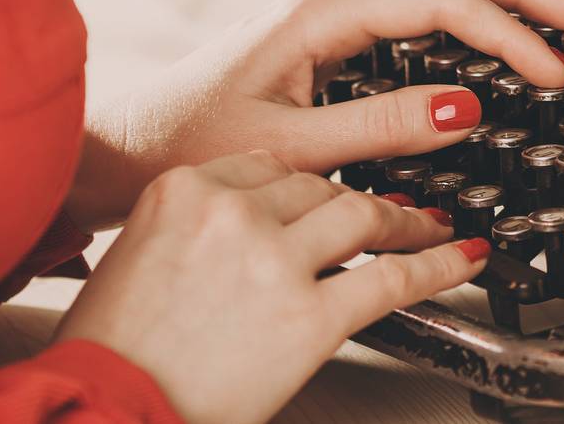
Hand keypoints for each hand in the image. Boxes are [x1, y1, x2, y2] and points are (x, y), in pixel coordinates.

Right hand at [55, 150, 487, 423]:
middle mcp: (230, 212)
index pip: (267, 165)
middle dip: (356, 200)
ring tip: (429, 224)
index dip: (308, 182)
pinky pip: (392, 279)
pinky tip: (460, 257)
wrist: (102, 411)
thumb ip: (197, 224)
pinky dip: (438, 264)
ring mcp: (274, 261)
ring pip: (362, 216)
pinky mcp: (309, 316)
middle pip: (317, 186)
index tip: (331, 188)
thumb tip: (256, 224)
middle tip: (390, 209)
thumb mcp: (138, 257)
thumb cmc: (112, 354)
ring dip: (405, 220)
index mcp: (182, 188)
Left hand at [70, 0, 563, 228]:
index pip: (438, 5)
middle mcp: (322, 0)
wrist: (121, 149)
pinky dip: (458, 2)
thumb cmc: (186, 146)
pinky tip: (482, 20)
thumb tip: (462, 109)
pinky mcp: (322, 32)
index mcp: (318, 15)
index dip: (505, 34)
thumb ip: (379, 128)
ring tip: (551, 5)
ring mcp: (323, 11)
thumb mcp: (289, 148)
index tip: (550, 69)